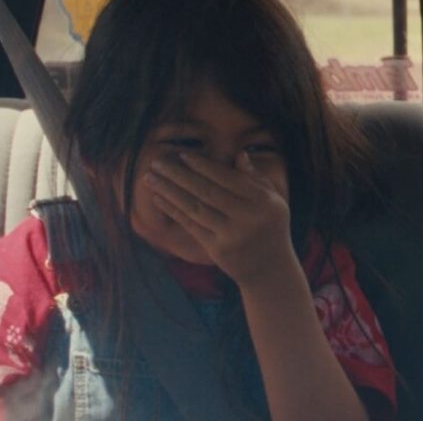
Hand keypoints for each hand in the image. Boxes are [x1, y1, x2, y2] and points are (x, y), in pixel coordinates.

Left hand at [146, 152, 296, 286]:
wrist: (270, 269)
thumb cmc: (270, 228)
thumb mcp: (272, 201)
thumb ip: (255, 179)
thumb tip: (239, 154)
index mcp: (263, 200)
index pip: (227, 178)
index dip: (203, 165)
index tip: (182, 155)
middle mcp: (249, 216)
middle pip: (207, 191)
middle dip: (178, 174)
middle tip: (157, 162)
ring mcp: (232, 234)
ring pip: (195, 207)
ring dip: (169, 190)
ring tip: (150, 178)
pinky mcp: (218, 249)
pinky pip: (191, 225)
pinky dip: (173, 210)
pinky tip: (159, 199)